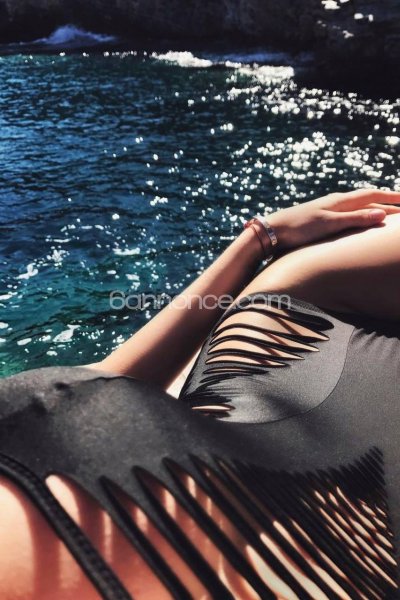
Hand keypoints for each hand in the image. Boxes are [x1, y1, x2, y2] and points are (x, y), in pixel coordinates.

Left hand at [267, 189, 399, 249]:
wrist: (273, 230)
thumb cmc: (299, 227)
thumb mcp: (329, 224)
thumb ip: (354, 219)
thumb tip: (382, 214)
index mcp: (340, 201)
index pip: (372, 194)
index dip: (391, 196)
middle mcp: (336, 202)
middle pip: (368, 200)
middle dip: (388, 202)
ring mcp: (329, 210)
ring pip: (359, 206)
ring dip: (376, 208)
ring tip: (390, 213)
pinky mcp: (323, 219)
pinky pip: (349, 214)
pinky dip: (362, 215)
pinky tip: (361, 220)